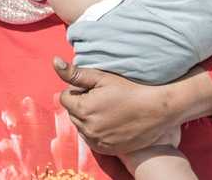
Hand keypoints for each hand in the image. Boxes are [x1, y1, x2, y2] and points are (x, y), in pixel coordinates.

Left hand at [51, 57, 178, 154]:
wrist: (156, 110)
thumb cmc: (130, 90)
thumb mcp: (102, 78)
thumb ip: (76, 73)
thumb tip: (55, 62)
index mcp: (82, 109)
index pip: (66, 97)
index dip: (78, 90)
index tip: (95, 88)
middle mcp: (86, 128)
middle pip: (73, 113)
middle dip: (82, 104)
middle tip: (103, 98)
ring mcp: (96, 141)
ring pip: (81, 127)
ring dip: (88, 119)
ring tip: (108, 110)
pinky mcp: (106, 149)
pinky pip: (92, 139)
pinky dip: (97, 131)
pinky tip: (111, 122)